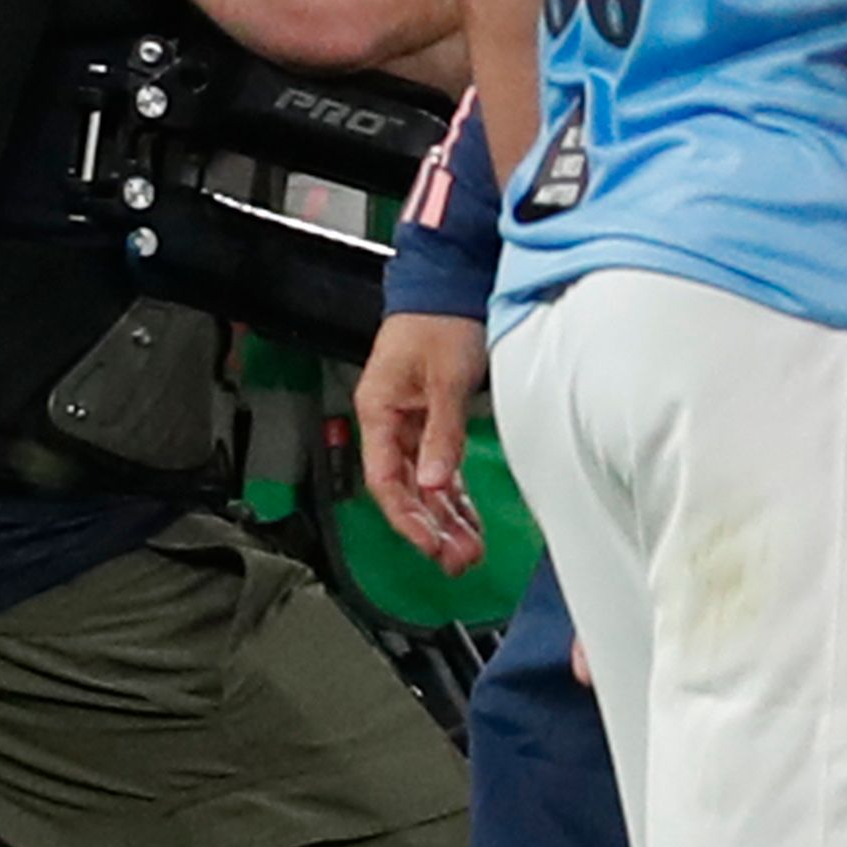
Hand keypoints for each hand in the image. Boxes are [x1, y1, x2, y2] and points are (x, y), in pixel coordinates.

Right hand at [354, 312, 491, 572]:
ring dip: (446, 518)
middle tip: (459, 561)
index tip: (431, 545)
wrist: (450, 284)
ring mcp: (410, 423)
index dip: (407, 517)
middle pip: (406, 489)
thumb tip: (437, 484)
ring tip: (469, 552)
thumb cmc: (440, 320)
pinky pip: (440, 466)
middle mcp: (389, 422)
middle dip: (431, 528)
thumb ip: (442, 432)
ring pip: (425, 483)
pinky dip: (455, 494)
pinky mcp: (433, 419)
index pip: (386, 480)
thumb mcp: (446, 378)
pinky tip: (468, 520)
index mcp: (377, 411)